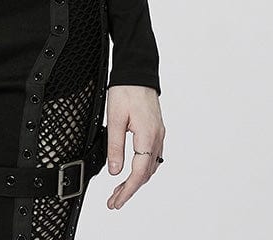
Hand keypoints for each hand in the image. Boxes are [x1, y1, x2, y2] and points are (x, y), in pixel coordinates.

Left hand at [103, 84, 164, 209]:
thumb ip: (115, 146)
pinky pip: (152, 156)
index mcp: (147, 136)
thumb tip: (115, 171)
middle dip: (130, 189)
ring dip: (136, 180)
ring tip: (119, 189)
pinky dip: (142, 168)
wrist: (137, 71)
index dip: (128, 191)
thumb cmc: (126, 89)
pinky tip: (132, 170)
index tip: (116, 202)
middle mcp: (157, 137)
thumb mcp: (114, 118)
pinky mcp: (156, 129)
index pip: (139, 173)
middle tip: (114, 200)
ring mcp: (158, 134)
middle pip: (146, 174)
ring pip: (150, 166)